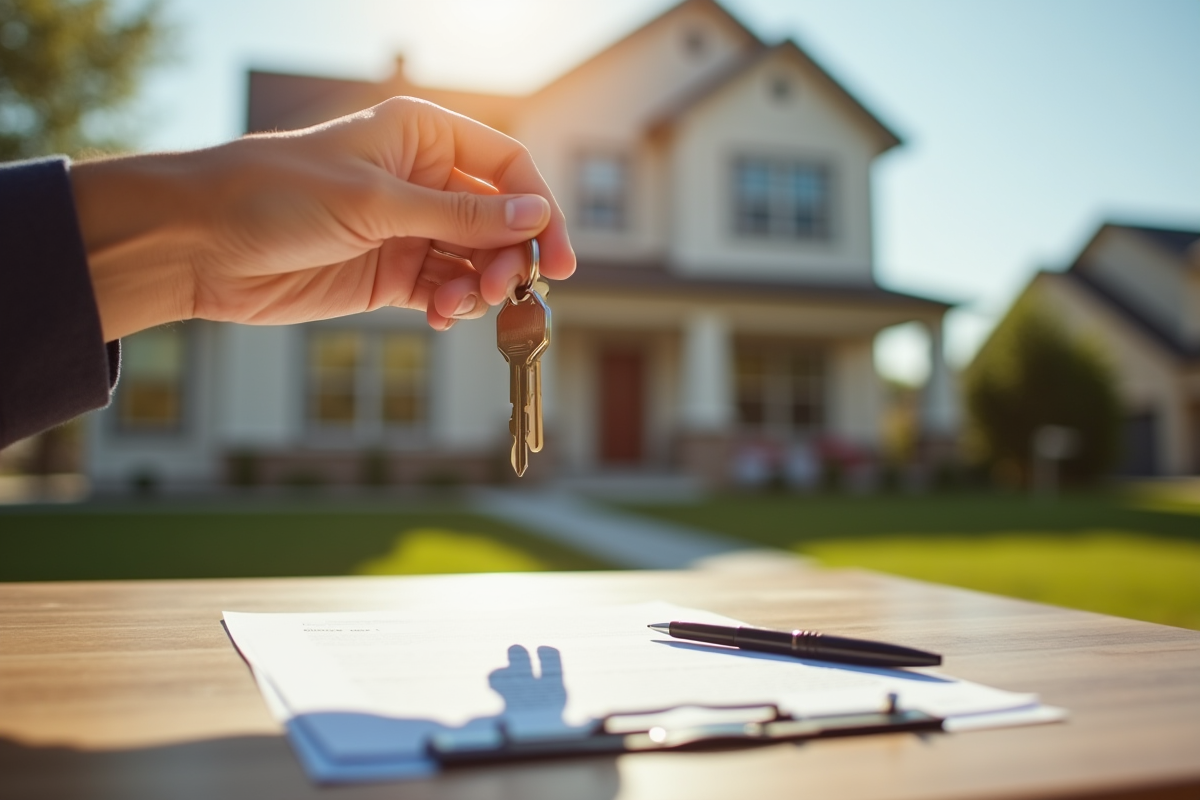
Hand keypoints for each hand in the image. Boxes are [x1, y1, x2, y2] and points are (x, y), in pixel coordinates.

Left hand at [70, 97, 574, 339]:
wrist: (199, 244)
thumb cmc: (276, 193)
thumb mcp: (375, 201)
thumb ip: (458, 214)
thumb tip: (535, 218)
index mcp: (422, 137)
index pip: (506, 168)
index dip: (538, 211)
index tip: (557, 259)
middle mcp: (422, 180)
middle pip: (499, 220)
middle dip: (509, 257)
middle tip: (504, 291)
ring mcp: (407, 230)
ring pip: (475, 261)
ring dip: (480, 287)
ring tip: (460, 305)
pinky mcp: (389, 275)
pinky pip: (443, 291)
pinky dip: (451, 307)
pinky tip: (438, 317)